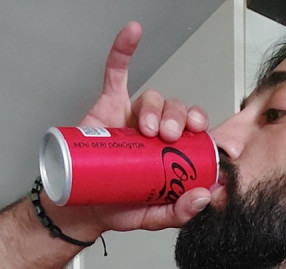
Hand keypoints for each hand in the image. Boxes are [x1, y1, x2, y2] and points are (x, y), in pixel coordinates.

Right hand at [52, 22, 213, 237]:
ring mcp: (132, 118)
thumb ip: (179, 212)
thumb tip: (204, 196)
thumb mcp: (154, 218)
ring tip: (146, 128)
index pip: (194, 132)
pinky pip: (116, 72)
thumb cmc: (118, 208)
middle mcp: (155, 133)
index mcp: (171, 154)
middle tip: (169, 135)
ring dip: (154, 106)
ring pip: (151, 97)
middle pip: (175, 109)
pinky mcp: (108, 106)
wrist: (81, 208)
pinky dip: (123, 50)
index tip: (202, 133)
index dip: (200, 126)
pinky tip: (133, 33)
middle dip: (177, 117)